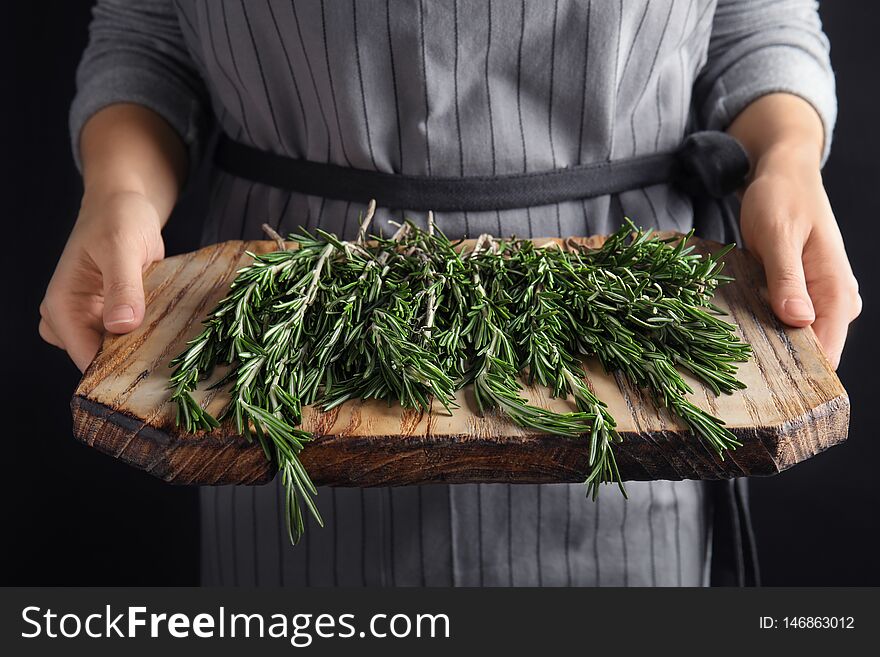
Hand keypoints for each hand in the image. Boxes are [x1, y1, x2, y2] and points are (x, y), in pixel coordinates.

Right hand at [39, 191, 164, 370]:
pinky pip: (128, 339)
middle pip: (99, 360)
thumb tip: (121, 326)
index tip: (151, 374)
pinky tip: (170, 334)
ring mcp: (92, 320)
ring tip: (173, 344)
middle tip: (170, 360)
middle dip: (131, 364)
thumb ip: (122, 286)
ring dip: (142, 351)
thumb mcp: (122, 247)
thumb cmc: (118, 219)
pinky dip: (147, 339)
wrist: (126, 205)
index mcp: (62, 305)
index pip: (84, 357)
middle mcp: (71, 318)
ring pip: (116, 352)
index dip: (115, 371)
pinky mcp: (112, 318)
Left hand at [739, 148, 860, 368]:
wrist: (783, 173)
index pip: (829, 349)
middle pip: (814, 350)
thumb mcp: (777, 235)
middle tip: (741, 375)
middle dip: (782, 364)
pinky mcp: (803, 295)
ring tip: (735, 356)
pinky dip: (767, 329)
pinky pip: (789, 324)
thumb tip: (799, 321)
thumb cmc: (780, 199)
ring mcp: (821, 299)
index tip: (769, 392)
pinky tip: (742, 333)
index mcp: (837, 289)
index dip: (803, 375)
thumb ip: (787, 279)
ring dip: (771, 348)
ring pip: (800, 339)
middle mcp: (836, 300)